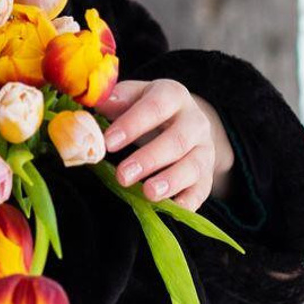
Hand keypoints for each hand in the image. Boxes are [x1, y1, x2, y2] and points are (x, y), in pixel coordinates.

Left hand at [98, 79, 235, 209]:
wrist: (183, 120)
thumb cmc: (148, 109)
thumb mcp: (133, 96)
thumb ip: (115, 98)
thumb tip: (96, 102)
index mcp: (173, 95)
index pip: (155, 107)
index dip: (132, 124)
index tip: (108, 142)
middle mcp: (195, 121)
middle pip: (177, 140)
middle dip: (149, 159)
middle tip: (123, 176)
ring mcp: (204, 148)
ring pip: (194, 165)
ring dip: (171, 181)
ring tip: (148, 193)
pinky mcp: (207, 173)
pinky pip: (203, 189)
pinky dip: (190, 200)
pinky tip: (174, 208)